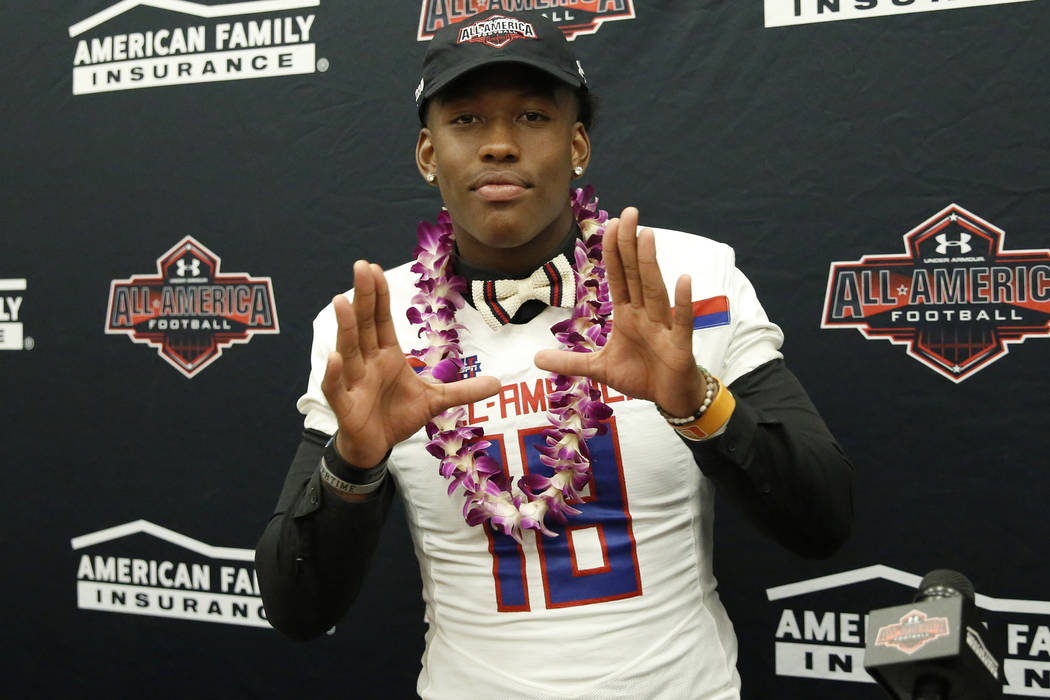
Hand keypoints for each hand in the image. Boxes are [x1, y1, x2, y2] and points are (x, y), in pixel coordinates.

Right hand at [321, 261, 500, 467]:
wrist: (376, 446)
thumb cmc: (398, 415)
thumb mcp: (435, 400)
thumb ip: (463, 390)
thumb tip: (498, 384)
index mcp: (386, 355)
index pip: (382, 319)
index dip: (380, 295)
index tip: (375, 268)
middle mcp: (367, 362)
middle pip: (365, 324)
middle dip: (363, 296)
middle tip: (361, 266)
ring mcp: (354, 382)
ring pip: (349, 349)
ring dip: (346, 326)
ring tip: (342, 301)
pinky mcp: (345, 405)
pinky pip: (337, 387)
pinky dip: (335, 373)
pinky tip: (336, 357)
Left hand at [534, 207, 705, 415]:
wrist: (671, 398)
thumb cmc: (642, 376)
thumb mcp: (599, 369)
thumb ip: (570, 362)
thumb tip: (535, 359)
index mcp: (628, 316)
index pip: (619, 278)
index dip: (614, 252)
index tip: (610, 224)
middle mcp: (645, 315)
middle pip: (636, 275)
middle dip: (630, 245)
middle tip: (628, 213)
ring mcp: (663, 328)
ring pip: (655, 291)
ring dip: (650, 263)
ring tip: (647, 235)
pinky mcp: (679, 346)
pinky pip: (681, 321)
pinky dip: (683, 302)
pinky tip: (684, 279)